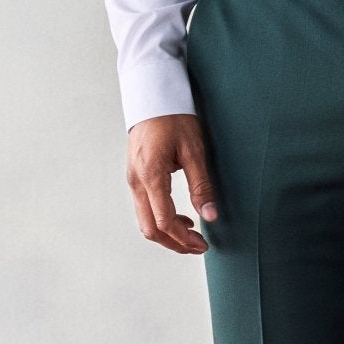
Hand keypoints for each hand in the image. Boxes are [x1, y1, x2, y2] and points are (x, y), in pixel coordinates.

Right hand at [126, 112, 218, 253]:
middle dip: (174, 243)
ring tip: (192, 234)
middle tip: (199, 247)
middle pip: (150, 228)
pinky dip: (161, 219)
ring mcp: (133, 180)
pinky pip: (145, 208)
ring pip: (145, 220)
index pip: (164, 221)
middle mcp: (136, 181)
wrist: (153, 97)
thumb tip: (210, 216)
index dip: (184, 239)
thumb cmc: (174, 118)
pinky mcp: (135, 176)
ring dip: (168, 233)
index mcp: (151, 176)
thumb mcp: (194, 150)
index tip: (203, 245)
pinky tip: (181, 217)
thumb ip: (201, 185)